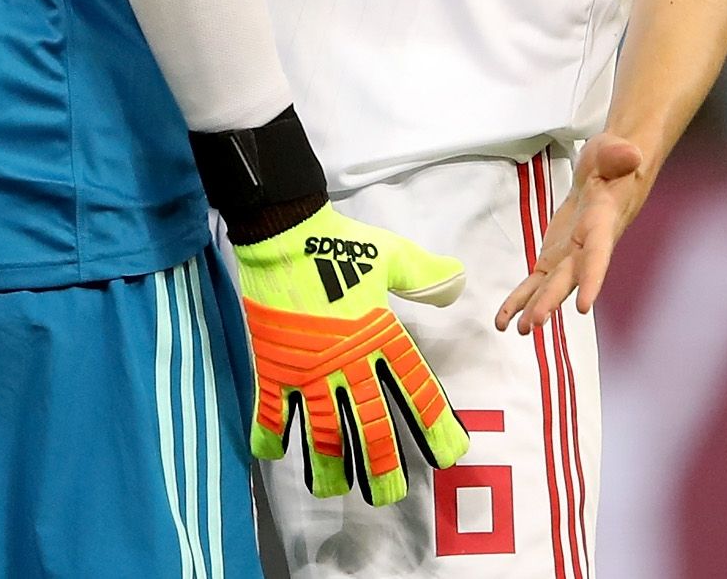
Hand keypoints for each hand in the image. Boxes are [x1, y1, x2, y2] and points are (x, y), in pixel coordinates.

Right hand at [236, 203, 469, 505]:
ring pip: (321, 428)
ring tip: (334, 491)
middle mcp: (346, 360)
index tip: (449, 455)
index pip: (416, 389)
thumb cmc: (340, 241)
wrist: (283, 230)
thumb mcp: (391, 255)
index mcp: (380, 336)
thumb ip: (425, 276)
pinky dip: (269, 433)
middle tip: (389, 496)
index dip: (435, 425)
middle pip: (369, 424)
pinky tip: (271, 457)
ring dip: (328, 464)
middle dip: (381, 464)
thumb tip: (457, 282)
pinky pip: (270, 407)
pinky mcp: (273, 363)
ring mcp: (307, 366)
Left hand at [497, 134, 649, 335]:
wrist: (609, 171)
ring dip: (535, 307)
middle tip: (534, 324)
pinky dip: (521, 299)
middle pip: (569, 277)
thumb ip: (619, 154)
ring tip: (522, 331)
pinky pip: (537, 280)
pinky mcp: (555, 254)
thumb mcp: (615, 151)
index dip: (592, 279)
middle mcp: (588, 246)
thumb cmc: (614, 160)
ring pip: (551, 285)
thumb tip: (631, 154)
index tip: (584, 305)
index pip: (598, 255)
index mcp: (602, 222)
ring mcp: (571, 254)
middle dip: (551, 301)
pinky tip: (506, 320)